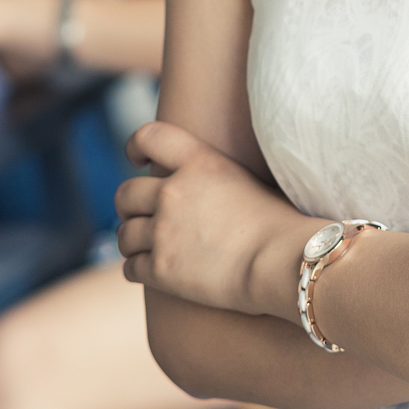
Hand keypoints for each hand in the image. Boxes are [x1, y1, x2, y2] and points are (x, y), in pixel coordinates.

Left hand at [116, 121, 307, 320]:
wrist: (284, 263)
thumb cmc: (280, 225)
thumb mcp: (245, 180)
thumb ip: (211, 177)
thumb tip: (201, 189)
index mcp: (197, 163)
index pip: (149, 136)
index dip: (136, 146)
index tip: (137, 160)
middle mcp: (173, 192)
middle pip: (125, 193)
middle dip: (129, 206)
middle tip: (138, 216)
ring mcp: (164, 231)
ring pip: (124, 234)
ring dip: (132, 242)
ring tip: (145, 249)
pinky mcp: (161, 269)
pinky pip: (130, 268)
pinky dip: (137, 270)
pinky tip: (149, 272)